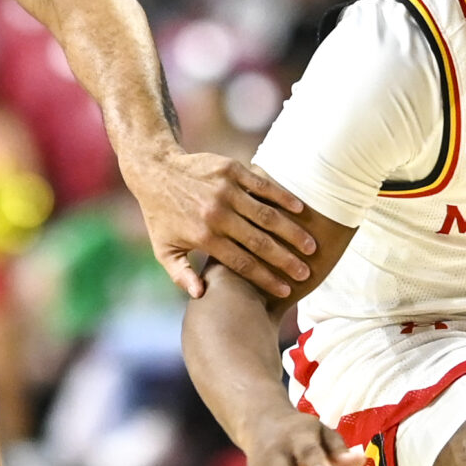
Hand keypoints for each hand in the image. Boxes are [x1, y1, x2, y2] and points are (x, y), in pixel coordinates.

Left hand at [121, 145, 314, 298]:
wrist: (155, 169)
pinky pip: (263, 186)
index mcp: (204, 237)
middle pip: (260, 243)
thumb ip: (181, 275)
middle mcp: (217, 215)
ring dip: (291, 232)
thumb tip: (200, 296)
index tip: (285, 291)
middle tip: (305, 272)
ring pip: (267, 215)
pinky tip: (300, 210)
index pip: (242, 264)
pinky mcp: (231, 170)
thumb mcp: (164, 249)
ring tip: (310, 246)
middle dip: (285, 260)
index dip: (265, 279)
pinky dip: (283, 198)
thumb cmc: (161, 215)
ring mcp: (226, 191)